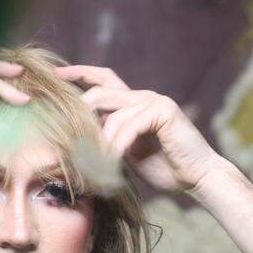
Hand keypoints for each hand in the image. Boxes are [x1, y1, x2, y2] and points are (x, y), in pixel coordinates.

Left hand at [56, 64, 220, 194]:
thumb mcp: (127, 152)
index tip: (54, 76)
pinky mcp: (164, 111)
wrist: (197, 178)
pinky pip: (129, 125)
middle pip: (100, 92)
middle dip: (80, 111)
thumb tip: (77, 137)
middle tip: (67, 133)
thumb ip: (109, 138)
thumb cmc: (165, 169)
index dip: (79, 73)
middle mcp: (143, 97)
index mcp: (134, 103)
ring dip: (100, 140)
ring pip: (112, 113)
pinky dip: (118, 144)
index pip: (103, 79)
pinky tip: (113, 160)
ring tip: (94, 162)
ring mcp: (155, 101)